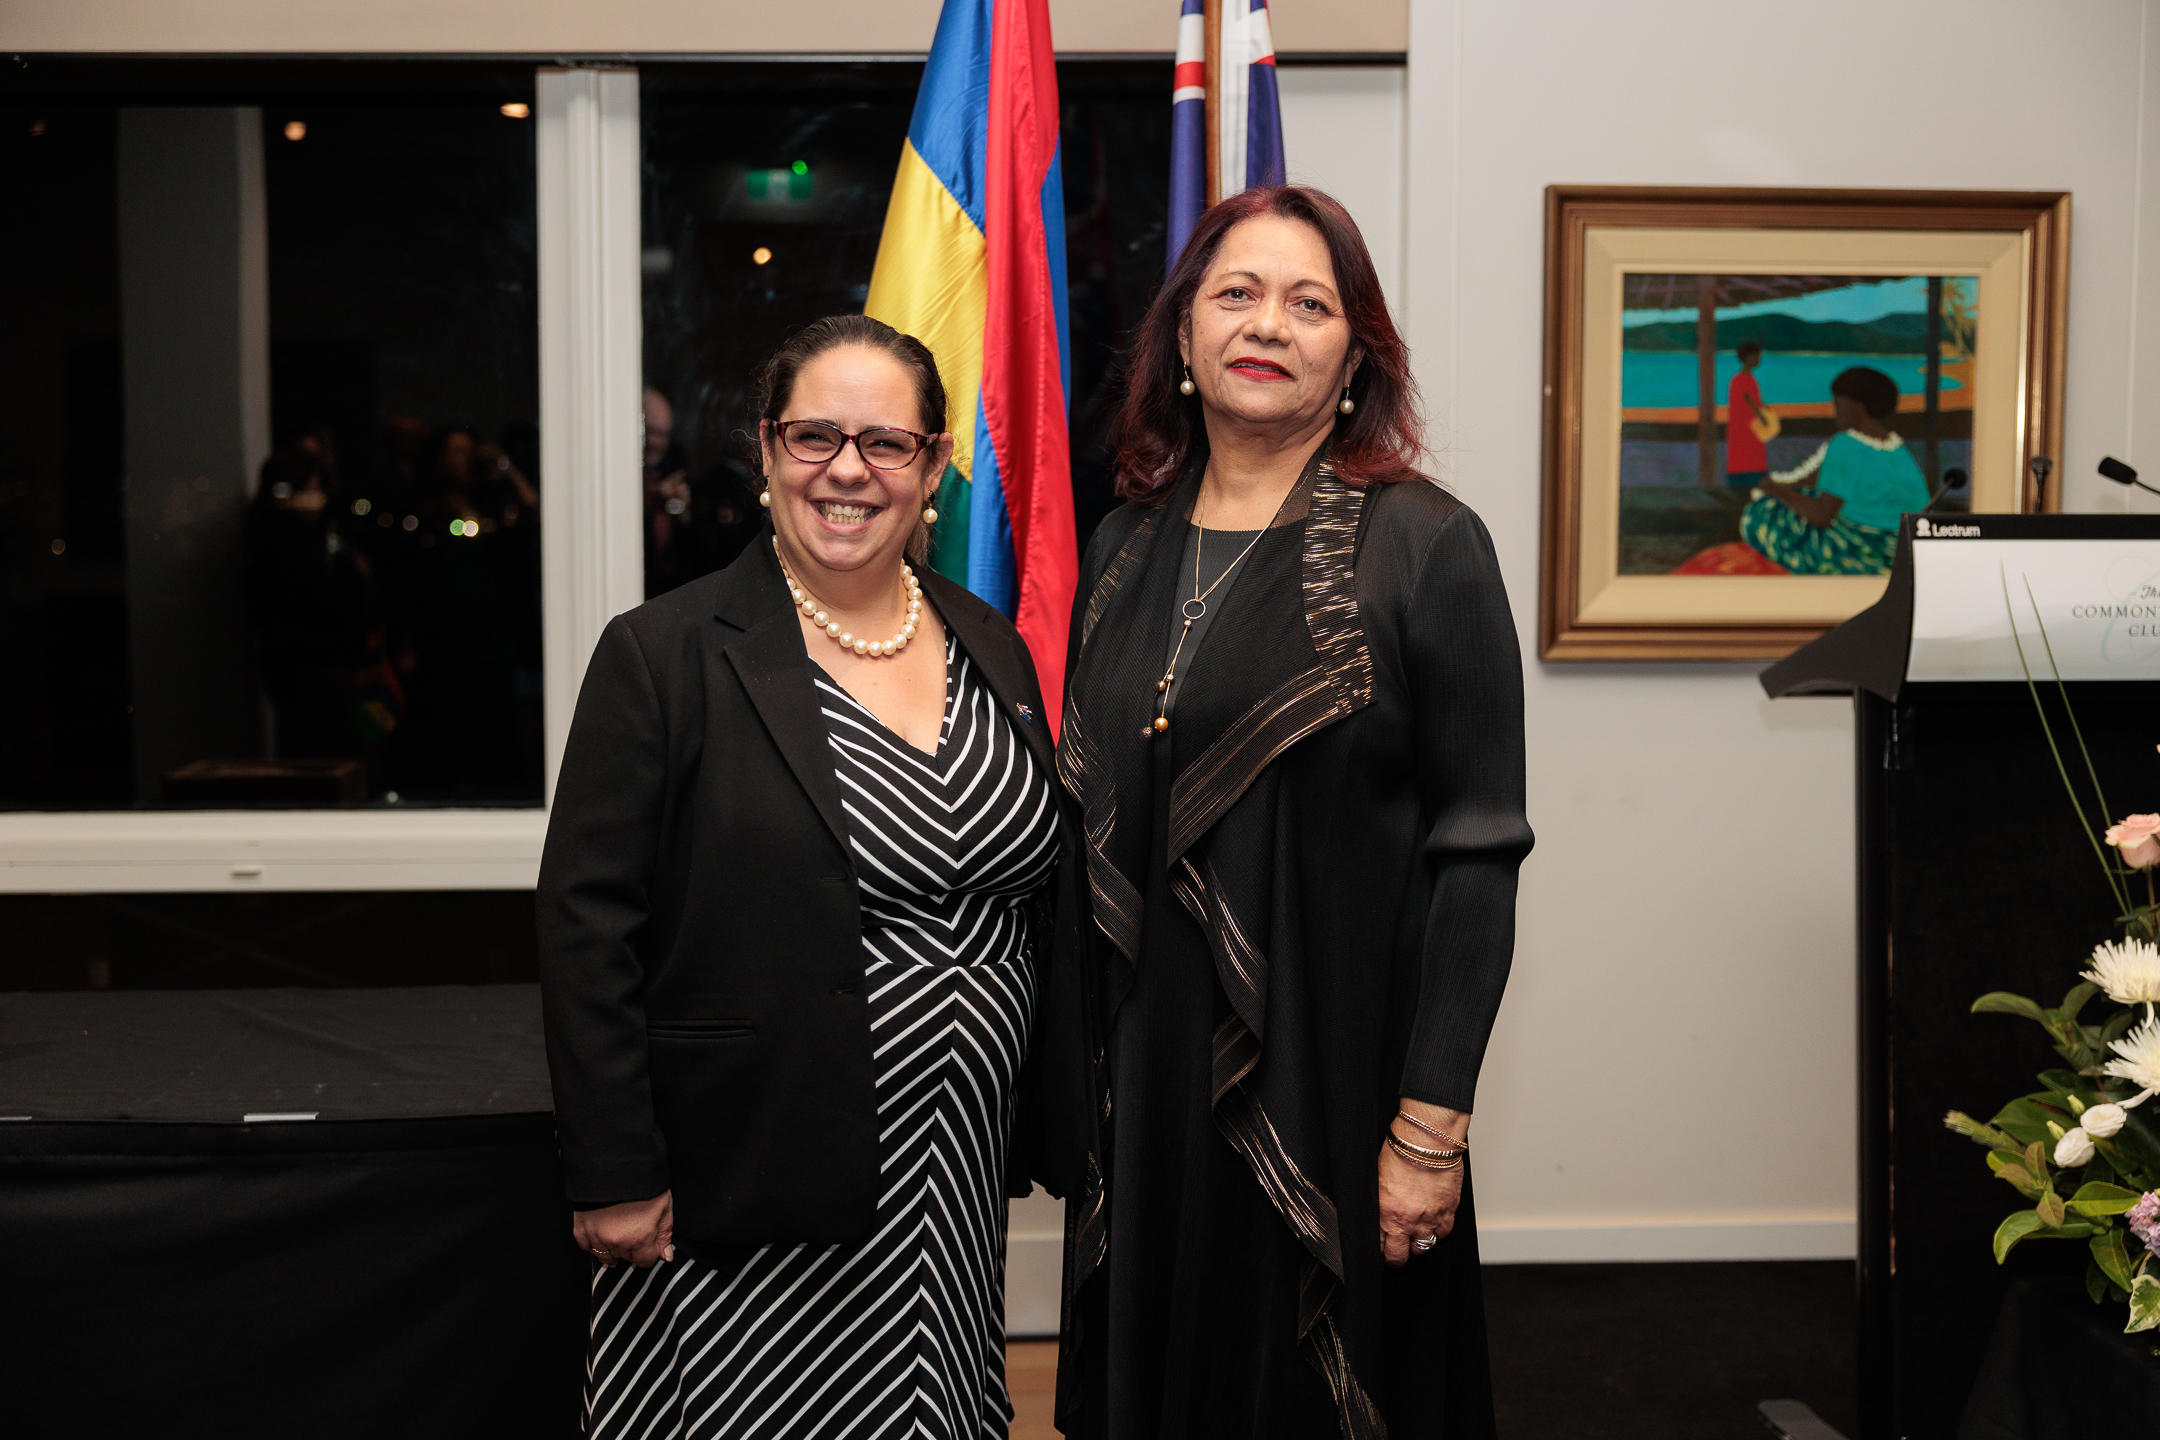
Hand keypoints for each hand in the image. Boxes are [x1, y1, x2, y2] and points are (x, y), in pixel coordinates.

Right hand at [573, 1190, 674, 1267]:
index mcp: (640, 1237)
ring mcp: (596, 1236)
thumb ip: (665, 1233)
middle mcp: (617, 1241)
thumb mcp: (664, 1205)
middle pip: (626, 1258)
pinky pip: (586, 1247)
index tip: (648, 1241)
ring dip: (613, 1248)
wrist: (615, 1162)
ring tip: (618, 1232)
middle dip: (632, 1248)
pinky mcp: (581, 1227)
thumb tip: (665, 1255)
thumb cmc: (642, 1181)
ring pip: (605, 1256)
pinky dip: (593, 1243)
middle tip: (633, 1229)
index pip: (645, 1261)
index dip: (648, 1251)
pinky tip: (601, 1234)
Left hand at [1376, 1100, 1468, 1267]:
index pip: (1379, 1248)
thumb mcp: (1377, 1179)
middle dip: (1396, 1257)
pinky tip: (1433, 1222)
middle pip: (1400, 1256)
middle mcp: (1407, 1221)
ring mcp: (1430, 1218)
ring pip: (1424, 1247)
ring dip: (1419, 1242)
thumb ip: (1378, 1204)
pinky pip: (1444, 1233)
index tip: (1379, 1253)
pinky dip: (1439, 1230)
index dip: (1378, 1253)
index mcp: (1385, 1214)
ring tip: (1415, 1233)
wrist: (1427, 1140)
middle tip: (1396, 1252)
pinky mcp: (1449, 1211)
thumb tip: (1376, 1216)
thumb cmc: (1400, 1151)